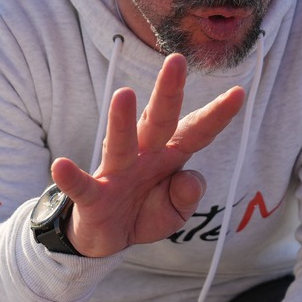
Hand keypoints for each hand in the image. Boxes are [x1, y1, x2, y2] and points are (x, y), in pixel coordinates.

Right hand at [50, 53, 243, 258]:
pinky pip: (82, 186)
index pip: (197, 131)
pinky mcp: (93, 197)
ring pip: (121, 144)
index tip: (240, 92)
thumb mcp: (175, 212)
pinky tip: (61, 166)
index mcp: (169, 156)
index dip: (217, 115)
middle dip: (169, 92)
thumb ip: (187, 195)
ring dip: (122, 121)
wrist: (106, 240)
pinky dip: (71, 177)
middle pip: (157, 121)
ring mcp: (116, 174)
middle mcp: (143, 156)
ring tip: (123, 94)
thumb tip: (192, 178)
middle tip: (177, 61)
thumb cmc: (144, 213)